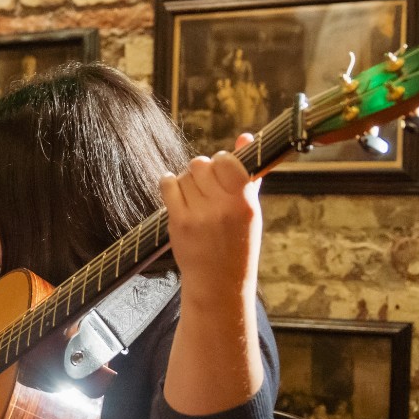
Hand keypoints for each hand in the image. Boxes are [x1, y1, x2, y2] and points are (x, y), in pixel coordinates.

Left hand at [161, 132, 261, 310]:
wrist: (218, 281)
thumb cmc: (237, 243)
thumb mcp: (250, 210)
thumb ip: (249, 174)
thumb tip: (245, 137)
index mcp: (245, 202)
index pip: (227, 160)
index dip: (221, 161)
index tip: (221, 171)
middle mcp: (223, 207)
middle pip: (202, 164)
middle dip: (201, 171)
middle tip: (204, 186)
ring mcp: (200, 214)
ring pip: (185, 175)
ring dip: (186, 180)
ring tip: (194, 197)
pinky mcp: (179, 221)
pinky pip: (168, 185)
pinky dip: (169, 184)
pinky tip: (177, 194)